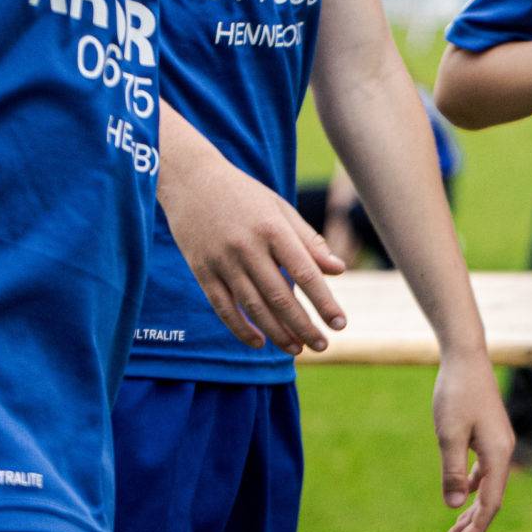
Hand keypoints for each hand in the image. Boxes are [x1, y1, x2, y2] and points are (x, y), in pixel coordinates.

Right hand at [160, 152, 346, 352]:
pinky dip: (240, 328)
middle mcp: (247, 247)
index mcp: (273, 229)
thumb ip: (309, 242)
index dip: (323, 302)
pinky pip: (222, 306)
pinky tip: (259, 342)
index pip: (305, 274)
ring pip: (252, 306)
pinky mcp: (201, 271)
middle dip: (303, 326)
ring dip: (277, 333)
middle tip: (323, 346)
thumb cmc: (245, 195)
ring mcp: (222, 261)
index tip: (340, 324)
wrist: (191, 181)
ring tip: (296, 350)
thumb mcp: (281, 210)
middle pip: (280, 297)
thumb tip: (338, 270)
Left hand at [431, 356, 513, 531]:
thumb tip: (454, 505)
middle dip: (474, 522)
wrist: (466, 358)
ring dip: (473, 506)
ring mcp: (498, 443)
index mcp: (498, 454)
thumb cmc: (456, 394)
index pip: (491, 502)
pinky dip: (474, 486)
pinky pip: (485, 470)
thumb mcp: (448, 435)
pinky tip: (461, 493)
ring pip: (489, 485)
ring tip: (455, 526)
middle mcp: (504, 451)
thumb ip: (452, 471)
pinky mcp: (490, 435)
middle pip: (493, 497)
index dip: (476, 526)